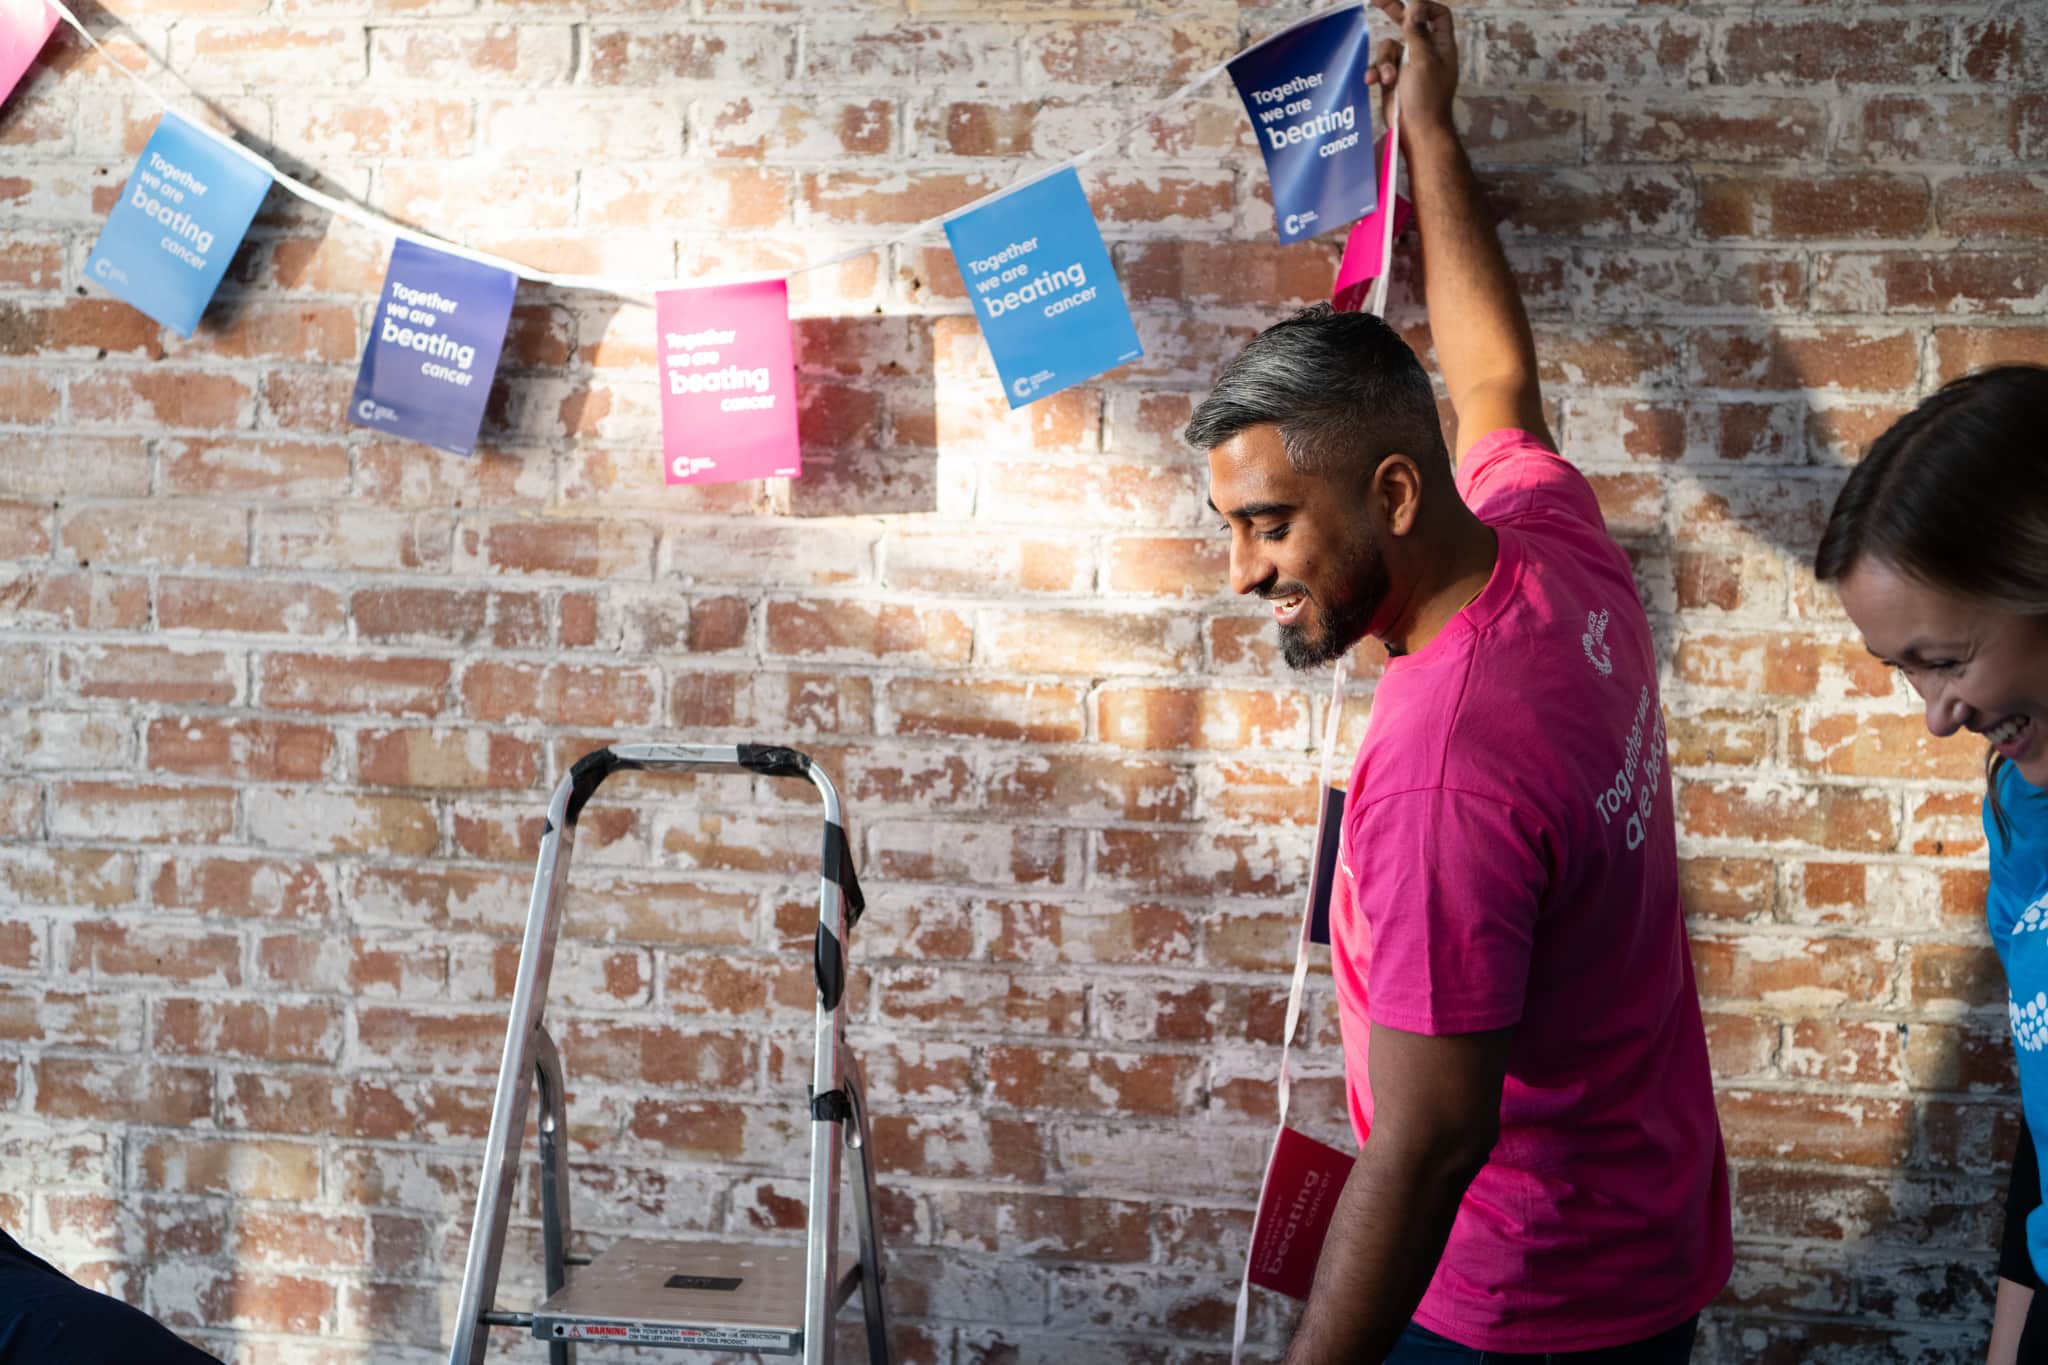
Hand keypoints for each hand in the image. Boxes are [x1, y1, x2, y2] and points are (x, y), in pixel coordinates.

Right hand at [1366, 0, 1457, 136]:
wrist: (1416, 132)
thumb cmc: (1426, 98)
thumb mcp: (1422, 60)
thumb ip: (1416, 32)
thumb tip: (1414, 6)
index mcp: (1440, 46)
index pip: (1437, 16)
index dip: (1424, 7)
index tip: (1408, 6)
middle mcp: (1425, 52)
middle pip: (1409, 23)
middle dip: (1392, 11)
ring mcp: (1407, 65)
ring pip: (1389, 47)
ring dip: (1384, 61)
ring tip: (1387, 78)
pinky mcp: (1392, 79)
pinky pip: (1379, 66)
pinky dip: (1376, 72)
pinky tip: (1373, 82)